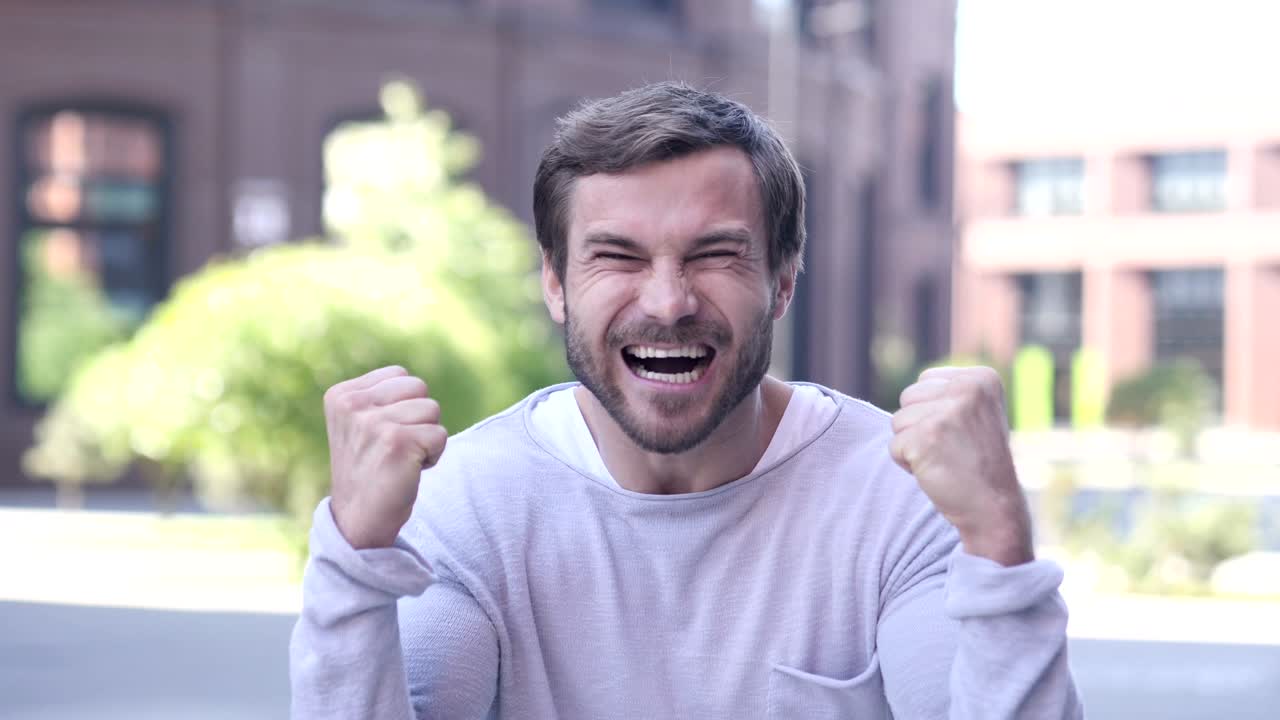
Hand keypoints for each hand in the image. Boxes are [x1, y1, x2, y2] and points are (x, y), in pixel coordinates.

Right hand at [323, 366, 447, 549]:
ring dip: (426, 437)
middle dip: (418, 417)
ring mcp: (374, 423)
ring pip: (432, 409)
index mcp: (341, 395)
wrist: (358, 519)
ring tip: (401, 458)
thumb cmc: (368, 469)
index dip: (403, 405)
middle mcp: (352, 405)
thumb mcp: (359, 424)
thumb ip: (379, 397)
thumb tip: (414, 382)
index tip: (382, 434)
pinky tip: (410, 470)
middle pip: (418, 387)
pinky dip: (434, 455)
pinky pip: (440, 434)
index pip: (399, 375)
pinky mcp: (398, 442)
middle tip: (395, 447)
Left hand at [889, 366, 1033, 565]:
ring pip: (897, 421)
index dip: (933, 411)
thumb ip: (949, 394)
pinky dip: (908, 464)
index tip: (961, 432)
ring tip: (943, 459)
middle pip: (908, 397)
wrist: (994, 507)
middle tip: (950, 448)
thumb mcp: (977, 415)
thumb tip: (911, 390)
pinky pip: (894, 446)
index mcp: (982, 378)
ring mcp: (947, 412)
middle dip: (919, 425)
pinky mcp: (926, 437)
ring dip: (912, 445)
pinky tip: (936, 471)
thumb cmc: (979, 463)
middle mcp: (967, 389)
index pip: (926, 380)